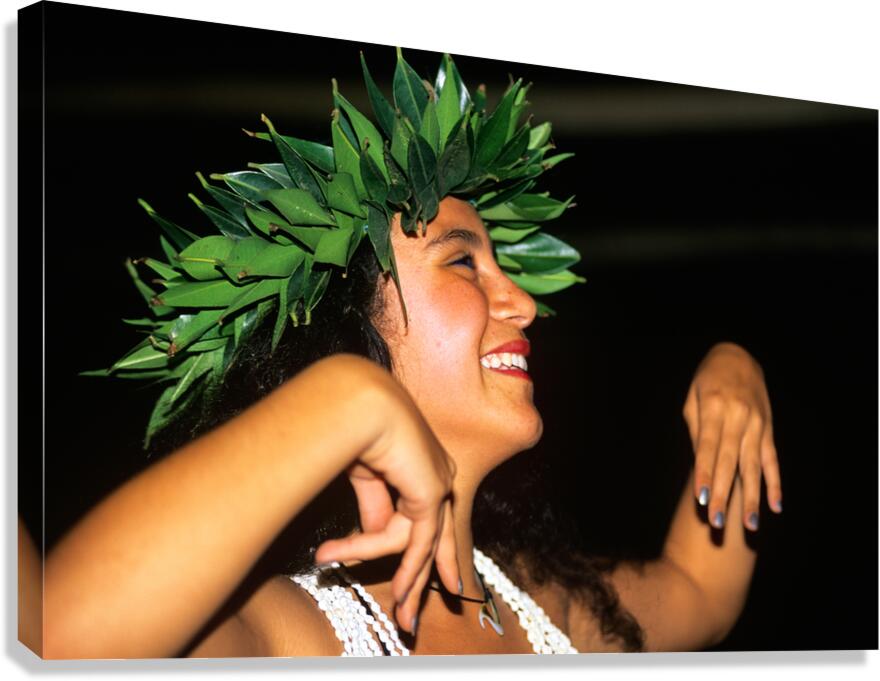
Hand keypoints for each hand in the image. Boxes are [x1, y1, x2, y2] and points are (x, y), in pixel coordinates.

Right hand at [312, 366, 459, 634]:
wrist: (356, 403)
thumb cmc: (352, 426)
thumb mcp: (365, 475)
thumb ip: (375, 507)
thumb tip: (374, 536)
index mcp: (424, 462)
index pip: (426, 515)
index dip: (422, 549)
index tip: (413, 579)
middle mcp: (439, 471)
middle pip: (436, 535)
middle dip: (426, 576)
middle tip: (415, 614)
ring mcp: (440, 481)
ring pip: (424, 544)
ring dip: (408, 580)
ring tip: (400, 616)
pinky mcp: (432, 491)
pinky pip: (421, 541)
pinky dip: (410, 569)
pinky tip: (402, 594)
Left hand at [682, 342, 781, 531]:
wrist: (738, 357)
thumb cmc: (706, 381)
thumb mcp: (692, 399)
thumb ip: (696, 431)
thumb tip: (700, 465)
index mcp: (713, 407)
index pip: (707, 448)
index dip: (705, 474)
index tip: (703, 499)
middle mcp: (738, 417)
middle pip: (730, 462)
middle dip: (724, 494)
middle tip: (718, 523)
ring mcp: (757, 424)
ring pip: (753, 466)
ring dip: (752, 497)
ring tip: (750, 524)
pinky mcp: (769, 429)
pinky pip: (772, 460)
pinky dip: (775, 483)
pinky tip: (776, 506)